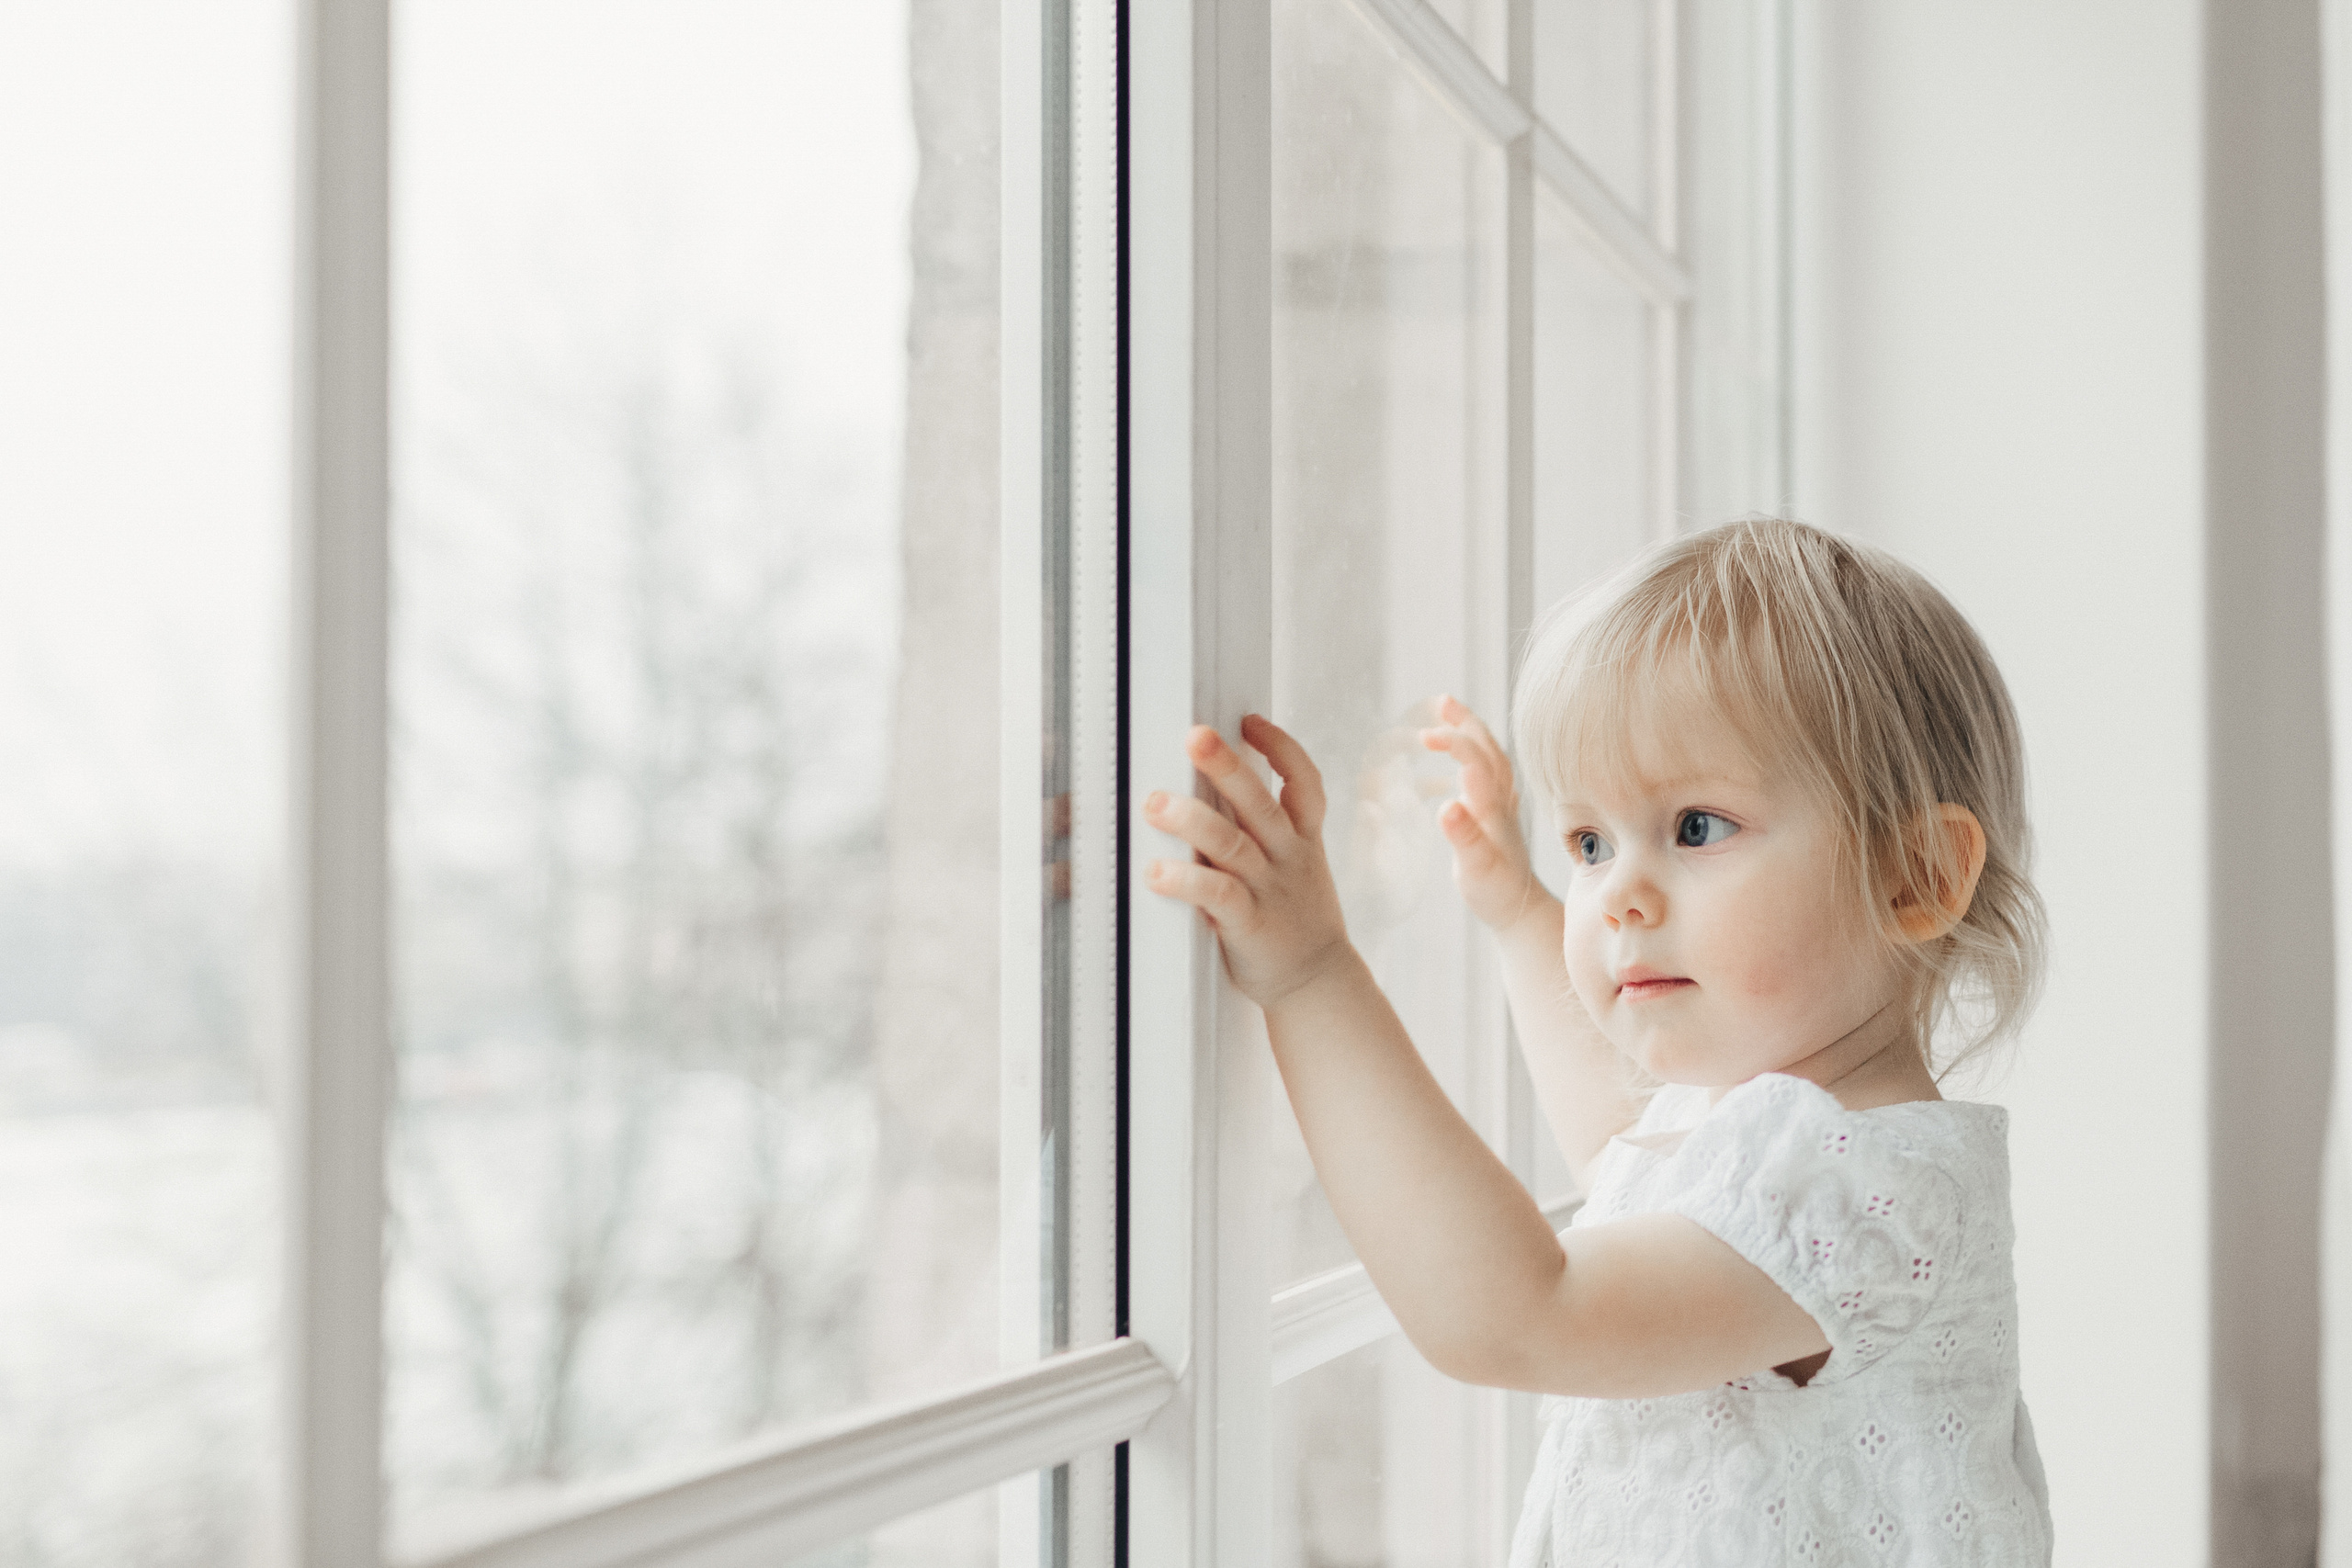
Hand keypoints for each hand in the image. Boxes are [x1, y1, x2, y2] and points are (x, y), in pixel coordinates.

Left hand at [1142, 715, 1352, 1007]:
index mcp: (1301, 838)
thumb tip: (1218, 787)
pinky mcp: (1249, 924)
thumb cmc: (1293, 916)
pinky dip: (1185, 880)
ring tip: (1154, 804)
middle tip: (1195, 735)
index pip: (1304, 781)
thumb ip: (1265, 830)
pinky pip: (1217, 895)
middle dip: (1227, 765)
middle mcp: (1287, 856)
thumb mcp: (1296, 864)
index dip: (1280, 747)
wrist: (1318, 981)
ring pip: (1232, 844)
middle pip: (1259, 802)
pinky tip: (1155, 871)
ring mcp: (1269, 889)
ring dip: (1191, 820)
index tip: (1249, 722)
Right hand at [1420, 695, 1553, 934]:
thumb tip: (1446, 805)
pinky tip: (1447, 767)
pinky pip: (1483, 776)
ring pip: (1488, 758)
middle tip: (1441, 701)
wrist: (1521, 911)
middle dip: (1465, 722)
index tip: (1425, 735)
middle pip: (1487, 748)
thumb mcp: (1475, 868)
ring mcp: (1501, 806)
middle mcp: (1501, 800)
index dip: (1453, 741)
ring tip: (1445, 717)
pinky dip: (1467, 760)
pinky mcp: (1497, 815)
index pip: (1475, 759)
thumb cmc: (1496, 892)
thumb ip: (1463, 836)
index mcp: (1493, 806)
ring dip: (1469, 734)